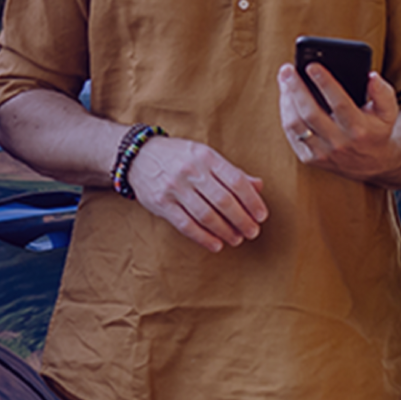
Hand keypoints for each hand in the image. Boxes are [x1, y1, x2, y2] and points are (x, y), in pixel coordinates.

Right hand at [126, 135, 266, 251]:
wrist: (139, 155)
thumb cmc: (179, 156)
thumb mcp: (205, 155)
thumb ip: (231, 172)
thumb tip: (259, 186)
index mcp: (206, 157)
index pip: (236, 181)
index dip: (252, 201)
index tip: (262, 216)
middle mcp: (191, 171)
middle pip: (224, 200)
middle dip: (242, 220)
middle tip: (253, 232)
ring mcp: (175, 187)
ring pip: (206, 215)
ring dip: (225, 231)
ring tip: (237, 239)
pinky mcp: (162, 203)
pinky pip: (186, 225)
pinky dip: (203, 238)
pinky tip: (216, 244)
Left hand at [278, 63, 400, 181]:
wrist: (373, 164)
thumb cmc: (376, 130)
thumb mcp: (388, 112)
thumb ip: (382, 92)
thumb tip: (371, 76)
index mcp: (358, 129)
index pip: (339, 103)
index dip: (324, 83)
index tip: (312, 66)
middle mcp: (339, 142)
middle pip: (310, 113)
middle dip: (296, 88)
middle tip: (287, 70)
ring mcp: (322, 152)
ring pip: (296, 124)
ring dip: (286, 100)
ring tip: (284, 80)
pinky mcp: (310, 158)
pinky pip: (292, 135)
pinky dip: (286, 114)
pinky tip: (285, 98)